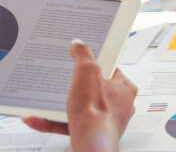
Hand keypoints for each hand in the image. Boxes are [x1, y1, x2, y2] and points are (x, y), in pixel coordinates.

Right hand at [23, 41, 137, 151]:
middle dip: (78, 86)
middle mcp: (121, 106)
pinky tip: (39, 118)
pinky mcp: (93, 134)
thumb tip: (79, 44)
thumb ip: (83, 54)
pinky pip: (71, 124)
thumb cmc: (95, 110)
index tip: (82, 62)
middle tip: (66, 81)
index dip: (96, 65)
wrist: (90, 143)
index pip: (111, 70)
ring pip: (83, 109)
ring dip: (63, 104)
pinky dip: (55, 121)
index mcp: (126, 89)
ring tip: (50, 99)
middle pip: (96, 90)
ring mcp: (107, 121)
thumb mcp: (87, 70)